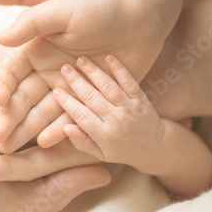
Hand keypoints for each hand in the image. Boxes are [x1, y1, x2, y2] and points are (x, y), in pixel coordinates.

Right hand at [0, 0, 177, 151]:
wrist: (138, 14)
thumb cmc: (98, 6)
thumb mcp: (62, 9)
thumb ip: (31, 23)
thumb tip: (1, 38)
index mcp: (34, 51)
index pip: (10, 72)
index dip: (1, 85)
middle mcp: (45, 72)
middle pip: (20, 98)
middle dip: (7, 117)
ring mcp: (65, 87)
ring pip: (40, 112)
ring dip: (26, 129)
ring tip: (10, 147)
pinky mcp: (87, 98)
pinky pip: (70, 117)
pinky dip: (58, 129)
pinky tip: (46, 142)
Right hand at [52, 55, 162, 169]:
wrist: (156, 147)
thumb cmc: (122, 150)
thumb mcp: (100, 153)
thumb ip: (81, 141)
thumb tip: (65, 127)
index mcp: (104, 135)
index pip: (81, 115)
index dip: (67, 102)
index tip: (55, 91)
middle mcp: (117, 120)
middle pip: (92, 98)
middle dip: (76, 82)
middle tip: (64, 69)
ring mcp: (130, 108)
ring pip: (109, 87)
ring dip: (94, 72)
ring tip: (81, 60)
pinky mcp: (141, 99)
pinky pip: (129, 82)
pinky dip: (119, 69)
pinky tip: (109, 57)